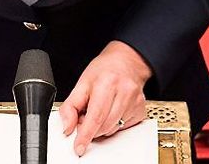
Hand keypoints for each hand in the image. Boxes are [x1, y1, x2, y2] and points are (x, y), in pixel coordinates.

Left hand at [58, 41, 150, 156]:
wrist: (127, 61)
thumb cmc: (104, 71)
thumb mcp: (82, 83)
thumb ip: (70, 106)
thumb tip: (67, 128)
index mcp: (107, 83)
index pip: (96, 116)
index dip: (86, 135)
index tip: (79, 147)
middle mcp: (124, 92)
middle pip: (104, 126)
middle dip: (92, 129)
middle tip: (86, 116)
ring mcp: (135, 102)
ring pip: (113, 129)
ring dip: (102, 127)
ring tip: (100, 110)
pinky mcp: (141, 110)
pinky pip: (123, 128)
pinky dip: (114, 125)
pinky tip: (112, 111)